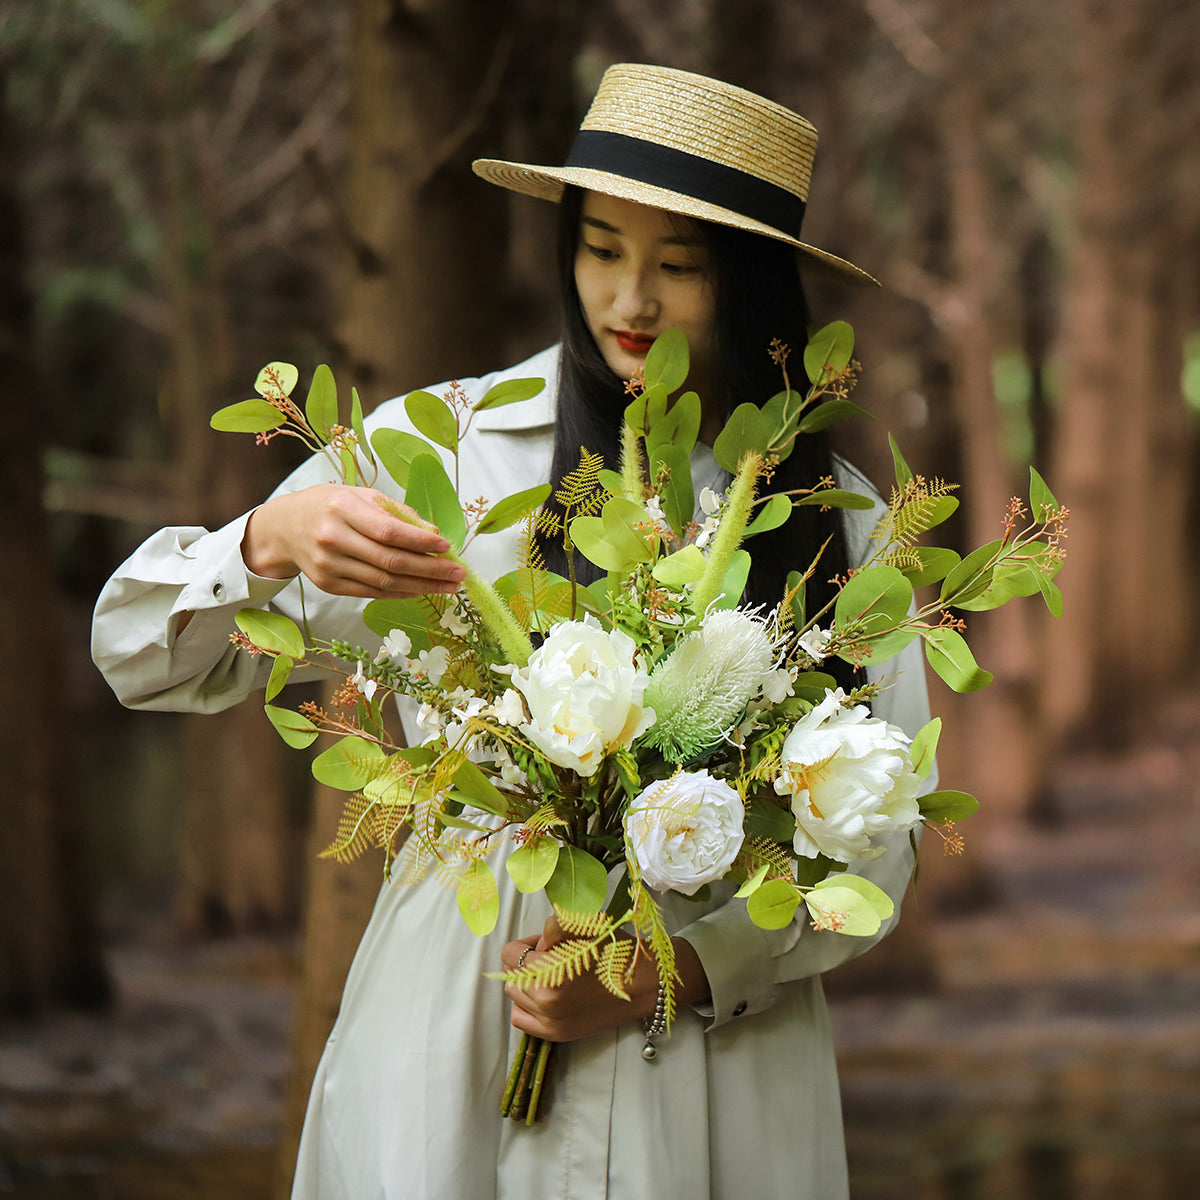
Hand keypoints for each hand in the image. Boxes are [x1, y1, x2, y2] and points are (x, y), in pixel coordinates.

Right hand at [242, 484, 465, 597]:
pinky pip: (372, 593)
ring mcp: (328, 566)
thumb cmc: (328, 506)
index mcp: (342, 509)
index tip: (446, 547)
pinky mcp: (329, 585)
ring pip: (384, 582)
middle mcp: (332, 538)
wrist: (284, 528)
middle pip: (390, 561)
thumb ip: (396, 512)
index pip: (388, 531)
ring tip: (448, 585)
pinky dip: (401, 593)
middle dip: (430, 570)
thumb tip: (432, 534)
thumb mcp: (360, 496)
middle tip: (458, 574)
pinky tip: (422, 589)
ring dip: (422, 586)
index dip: (420, 542)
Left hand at [500, 916, 710, 1042]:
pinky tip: (548, 996)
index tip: (546, 943)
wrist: (645, 985)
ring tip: (553, 976)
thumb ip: (552, 928)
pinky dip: (528, 1006)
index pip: (510, 954)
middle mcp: (546, 1002)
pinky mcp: (557, 1035)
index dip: (527, 943)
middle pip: (511, 975)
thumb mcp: (585, 926)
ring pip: (514, 996)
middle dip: (527, 962)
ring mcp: (550, 1023)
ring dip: (527, 983)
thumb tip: (536, 945)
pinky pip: (521, 1019)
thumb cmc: (617, 951)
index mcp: (551, 973)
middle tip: (552, 957)